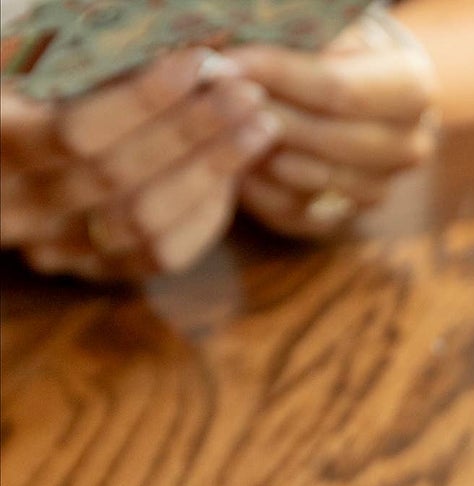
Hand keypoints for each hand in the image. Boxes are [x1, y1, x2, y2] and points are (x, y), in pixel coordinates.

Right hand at [1, 50, 276, 278]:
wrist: (3, 168)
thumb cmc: (19, 90)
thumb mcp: (27, 62)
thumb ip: (81, 58)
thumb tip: (162, 36)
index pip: (76, 134)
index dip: (143, 101)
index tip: (196, 64)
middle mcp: (22, 210)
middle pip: (122, 180)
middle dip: (193, 132)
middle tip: (247, 95)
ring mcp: (58, 248)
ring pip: (148, 226)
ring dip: (212, 174)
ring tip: (258, 129)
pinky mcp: (95, 270)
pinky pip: (161, 256)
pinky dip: (204, 216)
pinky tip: (234, 175)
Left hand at [232, 20, 436, 237]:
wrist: (355, 87)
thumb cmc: (331, 40)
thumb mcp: (324, 21)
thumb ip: (293, 27)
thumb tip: (224, 33)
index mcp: (413, 87)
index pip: (340, 88)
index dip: (278, 74)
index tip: (226, 59)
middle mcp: (410, 144)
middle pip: (328, 138)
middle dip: (264, 113)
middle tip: (213, 92)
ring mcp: (382, 187)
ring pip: (312, 178)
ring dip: (260, 150)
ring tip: (217, 119)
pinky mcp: (348, 216)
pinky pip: (296, 210)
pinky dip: (258, 184)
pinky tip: (230, 153)